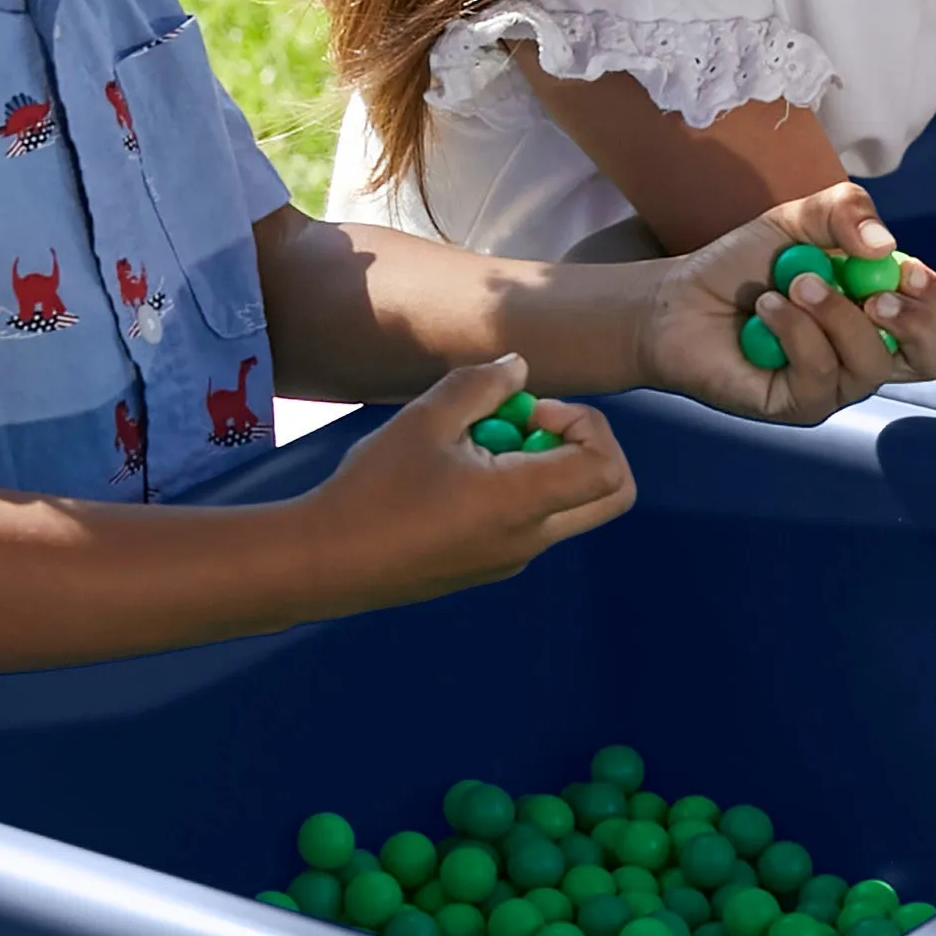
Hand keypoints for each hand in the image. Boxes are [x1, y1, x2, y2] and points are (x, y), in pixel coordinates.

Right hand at [307, 358, 635, 605]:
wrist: (325, 562)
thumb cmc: (373, 489)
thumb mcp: (425, 419)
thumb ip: (480, 386)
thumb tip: (518, 369)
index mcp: (523, 503)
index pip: (608, 467)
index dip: (586, 425)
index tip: (531, 413)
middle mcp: (532, 538)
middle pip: (609, 493)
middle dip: (583, 446)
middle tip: (526, 426)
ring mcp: (513, 558)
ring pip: (569, 505)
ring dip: (543, 464)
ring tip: (476, 444)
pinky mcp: (491, 565)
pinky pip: (533, 521)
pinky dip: (519, 488)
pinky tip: (456, 473)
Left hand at [621, 188, 935, 419]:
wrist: (678, 300)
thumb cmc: (742, 267)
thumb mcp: (797, 221)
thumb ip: (845, 211)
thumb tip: (886, 246)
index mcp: (877, 312)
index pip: (934, 319)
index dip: (933, 298)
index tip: (906, 270)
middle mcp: (864, 354)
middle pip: (929, 360)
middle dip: (914, 323)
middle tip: (874, 293)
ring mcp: (833, 385)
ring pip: (868, 363)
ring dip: (834, 313)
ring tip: (793, 283)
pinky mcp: (797, 406)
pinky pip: (819, 374)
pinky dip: (795, 329)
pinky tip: (766, 308)